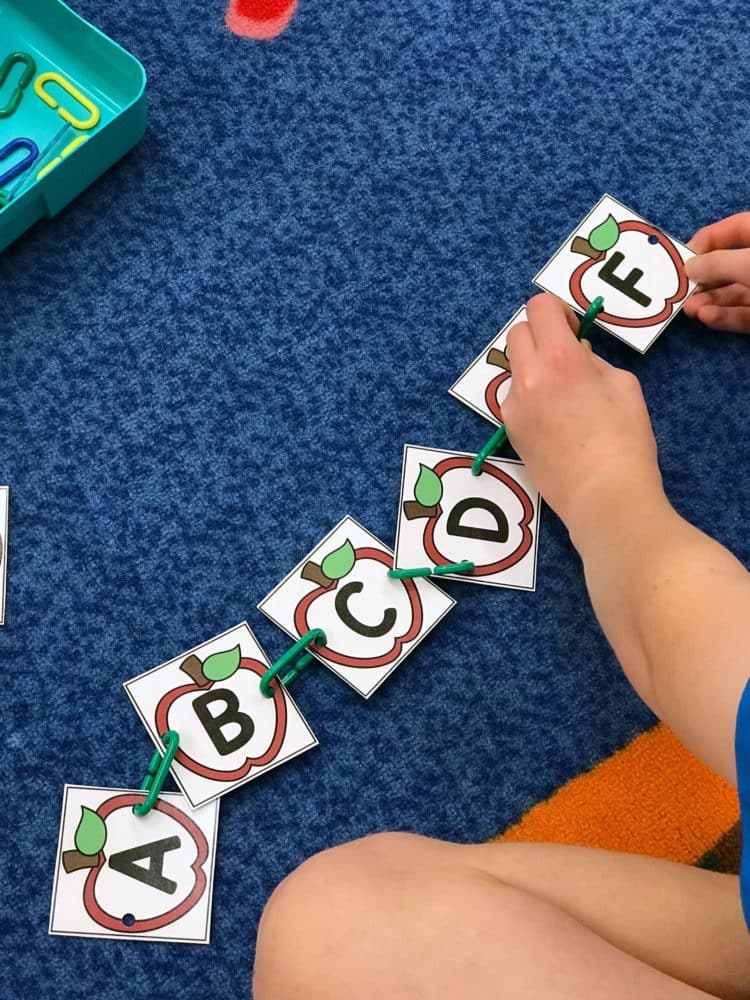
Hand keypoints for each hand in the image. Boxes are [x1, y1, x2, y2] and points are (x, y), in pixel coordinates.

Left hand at [502, 294, 663, 537]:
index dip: (558, 311)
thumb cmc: (625, 439)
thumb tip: (576, 355)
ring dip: (534, 369)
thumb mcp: (623, 384)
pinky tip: (555, 422)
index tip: (573, 329)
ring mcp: (513, 406)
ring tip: (563, 397)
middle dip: (541, 335)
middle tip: (566, 356)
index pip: (539, 307)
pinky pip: (516, 399)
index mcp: (559, 358)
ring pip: (515, 368)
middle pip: (518, 332)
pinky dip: (531, 398)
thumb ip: (593, 361)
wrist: (603, 495)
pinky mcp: (509, 431)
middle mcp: (527, 377)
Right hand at [684, 212, 749, 332]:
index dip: (708, 239)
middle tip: (682, 289)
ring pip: (735, 293)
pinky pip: (744, 315)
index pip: (735, 228)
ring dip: (709, 301)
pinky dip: (725, 317)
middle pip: (731, 265)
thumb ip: (718, 264)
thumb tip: (689, 267)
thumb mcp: (749, 263)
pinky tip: (706, 317)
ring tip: (689, 309)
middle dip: (704, 278)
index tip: (683, 257)